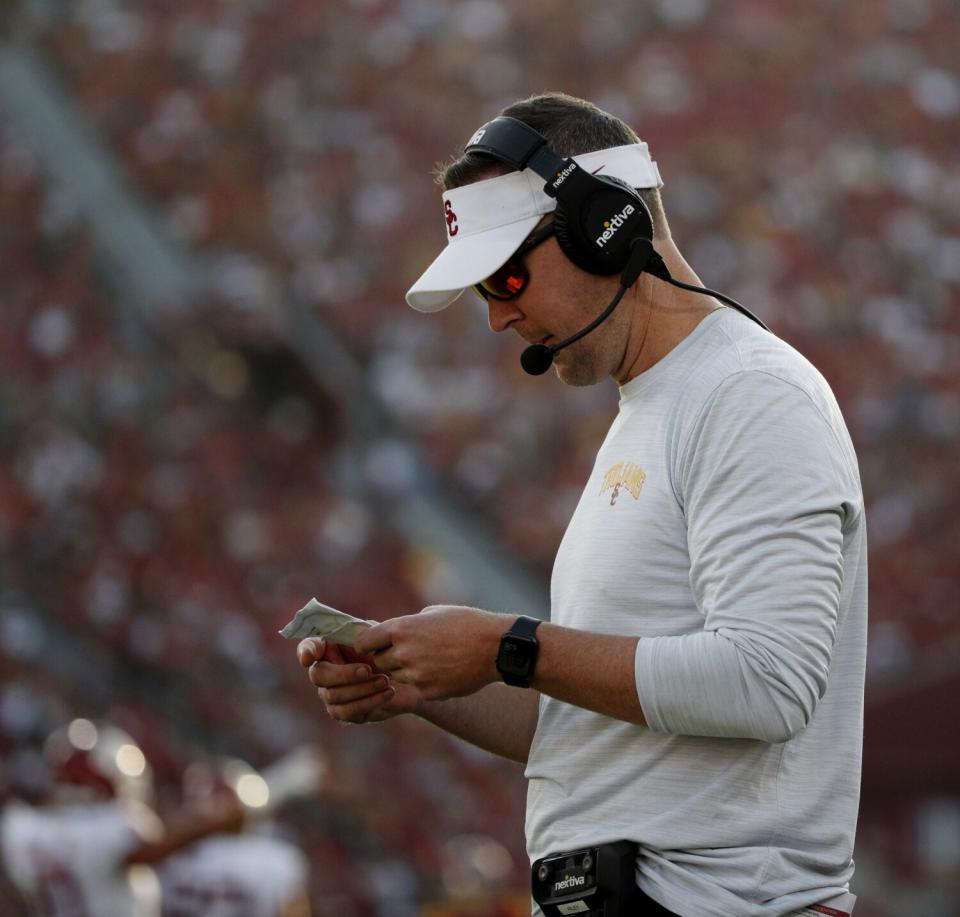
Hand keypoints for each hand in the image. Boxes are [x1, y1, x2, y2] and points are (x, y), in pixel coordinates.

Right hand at [297, 637, 419, 723]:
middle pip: (318, 675)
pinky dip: (370, 700)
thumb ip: (363, 635)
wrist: (407, 677)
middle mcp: (324, 671)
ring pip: (334, 695)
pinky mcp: (343, 712)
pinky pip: (348, 711)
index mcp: (329, 647)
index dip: (306, 652)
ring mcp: (330, 693)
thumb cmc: (388, 651)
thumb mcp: (379, 636)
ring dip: (362, 687)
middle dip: (343, 673)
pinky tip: (388, 691)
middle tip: (368, 669)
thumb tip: (355, 642)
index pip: (308, 647)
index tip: (309, 658)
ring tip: (385, 680)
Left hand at [353, 605, 504, 701]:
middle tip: (404, 652)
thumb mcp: (433, 613)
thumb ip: (408, 624)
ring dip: (404, 671)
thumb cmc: (466, 623)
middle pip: (378, 662)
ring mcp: (416, 675)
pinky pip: (415, 688)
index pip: (363, 642)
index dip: (365, 644)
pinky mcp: (428, 692)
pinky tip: (442, 671)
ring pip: (396, 677)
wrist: (495, 647)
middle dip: (387, 658)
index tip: (371, 645)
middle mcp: (404, 653)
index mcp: (402, 629)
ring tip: (429, 660)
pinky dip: (423, 682)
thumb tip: (388, 633)